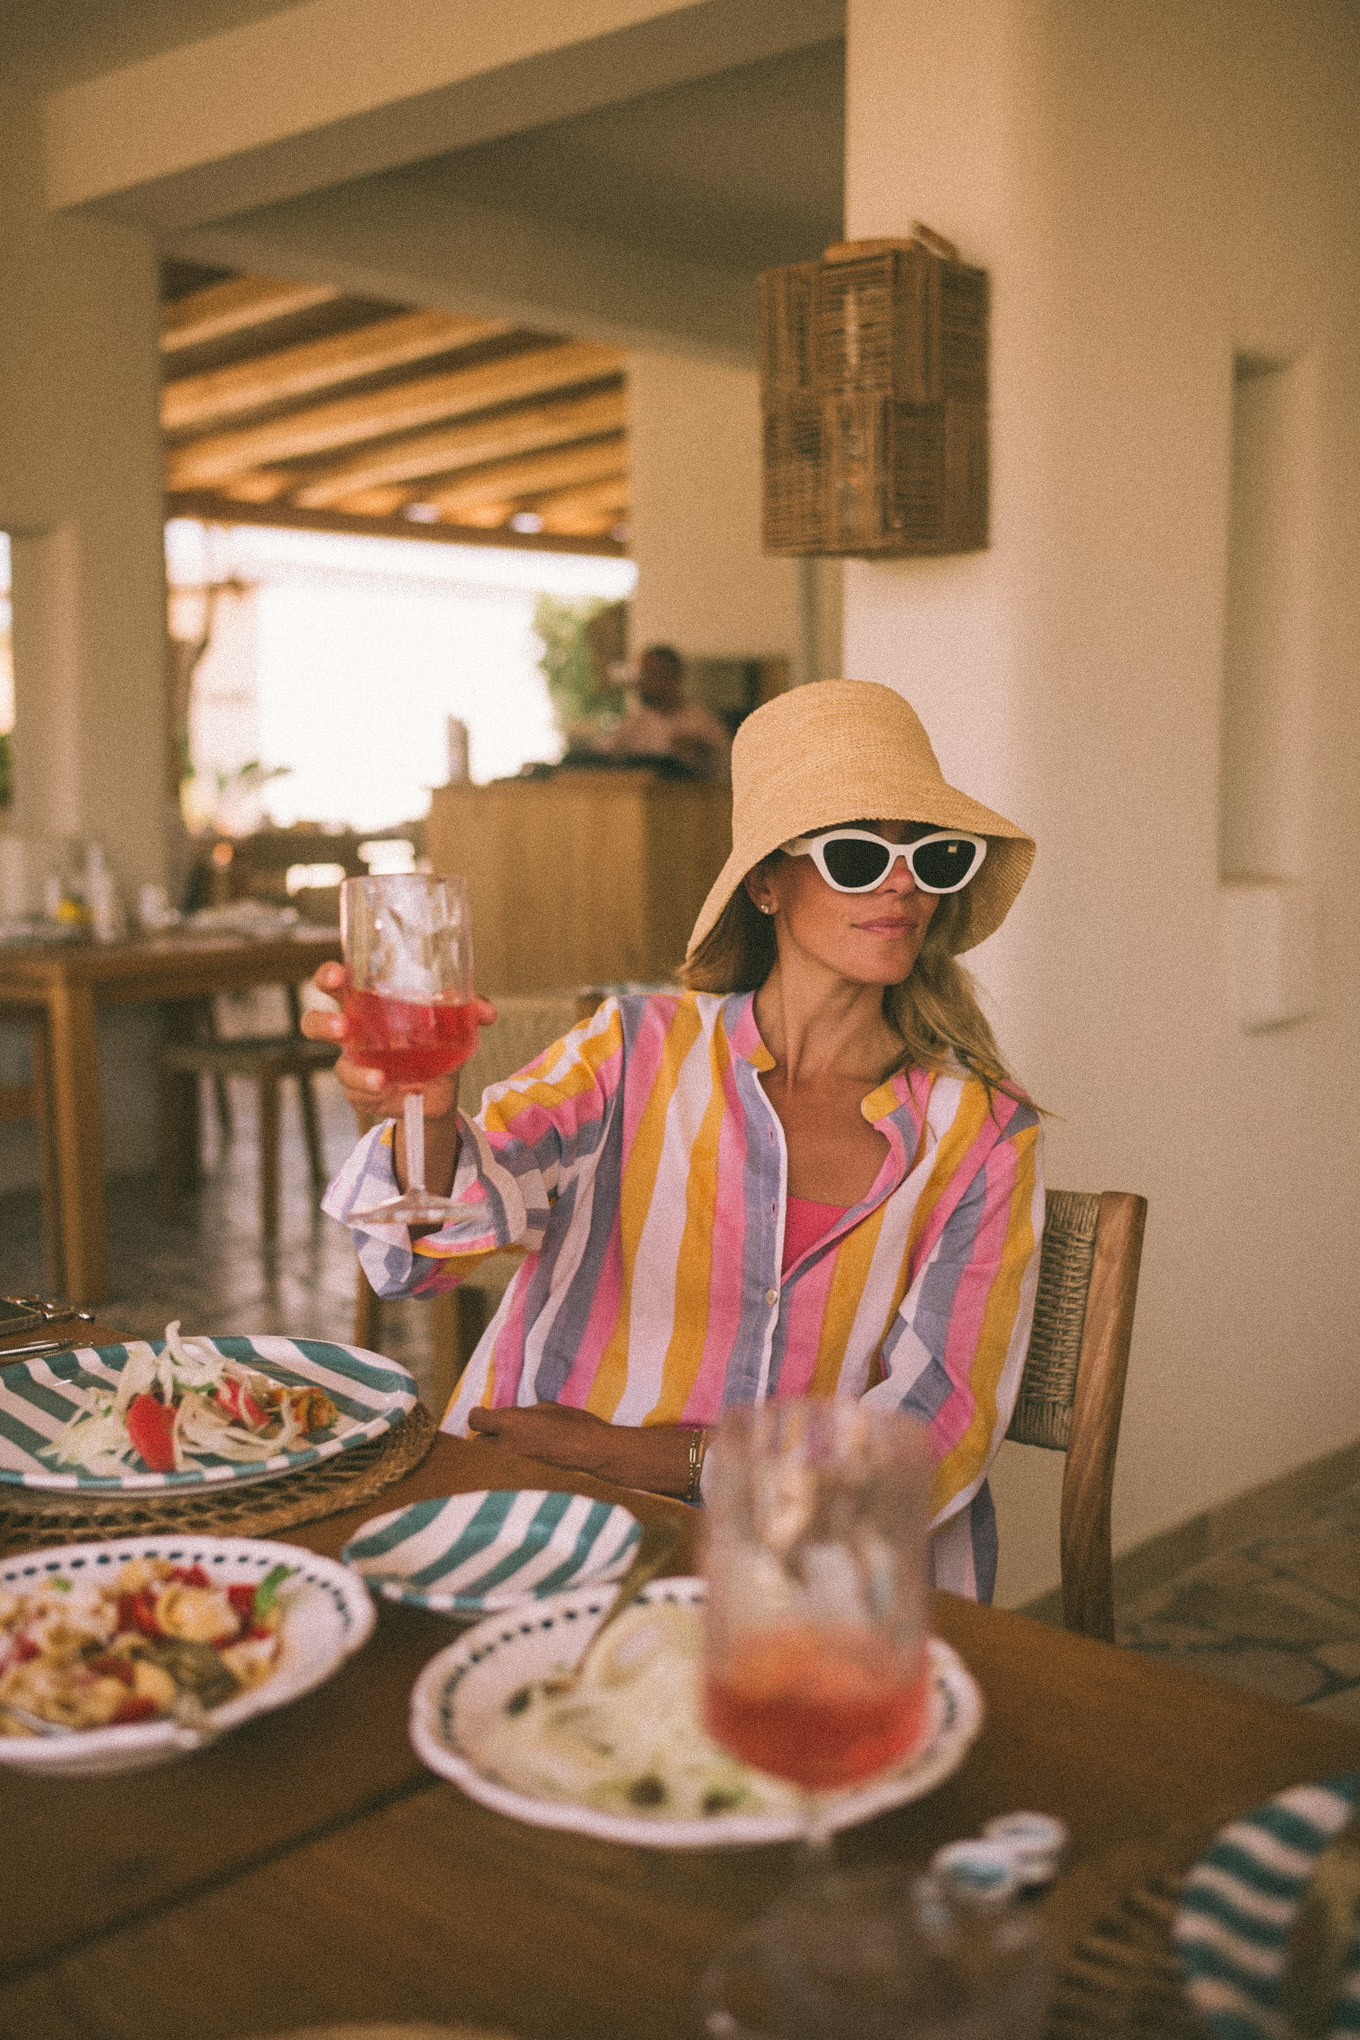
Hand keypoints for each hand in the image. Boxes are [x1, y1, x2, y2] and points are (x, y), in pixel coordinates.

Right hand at [302, 960, 496, 1123]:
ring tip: (379, 1078)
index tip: (336, 975)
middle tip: (340, 1027)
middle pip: (315, 1022)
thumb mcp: (451, 1022)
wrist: (438, 1090)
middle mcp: (353, 1033)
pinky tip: (389, 1091)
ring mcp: (354, 1065)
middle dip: (321, 1022)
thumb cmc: (434, 1041)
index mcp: (367, 1004)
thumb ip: (467, 1011)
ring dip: (356, 1072)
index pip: (336, 984)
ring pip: (339, 1066)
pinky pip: (359, 1094)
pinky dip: (376, 1093)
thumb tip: (486, 1012)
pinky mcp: (361, 1094)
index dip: (328, 976)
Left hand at [467, 1402, 695, 1497]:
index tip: (485, 1416)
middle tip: (498, 1435)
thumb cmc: (574, 1424)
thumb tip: (509, 1420)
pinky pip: (504, 1473)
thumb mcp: (545, 1408)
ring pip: (488, 1462)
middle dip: (486, 1438)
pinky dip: (506, 1468)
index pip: (475, 1420)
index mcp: (510, 1423)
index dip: (481, 1416)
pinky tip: (518, 1463)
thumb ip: (521, 1414)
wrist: (594, 1452)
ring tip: (508, 1451)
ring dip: (494, 1456)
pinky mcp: (520, 1480)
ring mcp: (512, 1467)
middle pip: (477, 1444)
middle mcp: (505, 1447)